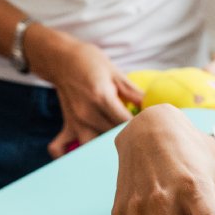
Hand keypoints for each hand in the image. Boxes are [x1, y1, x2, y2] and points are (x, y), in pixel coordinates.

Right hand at [29, 26, 141, 156]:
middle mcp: (87, 113)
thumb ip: (134, 93)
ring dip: (104, 150)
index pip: (126, 122)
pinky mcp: (67, 125)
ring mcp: (75, 122)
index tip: (150, 126)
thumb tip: (153, 106)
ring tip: (117, 148)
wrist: (61, 59)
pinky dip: (68, 155)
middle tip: (140, 138)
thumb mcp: (115, 72)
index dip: (141, 126)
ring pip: (92, 148)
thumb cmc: (90, 62)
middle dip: (129, 138)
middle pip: (113, 137)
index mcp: (102, 98)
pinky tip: (83, 155)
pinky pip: (60, 148)